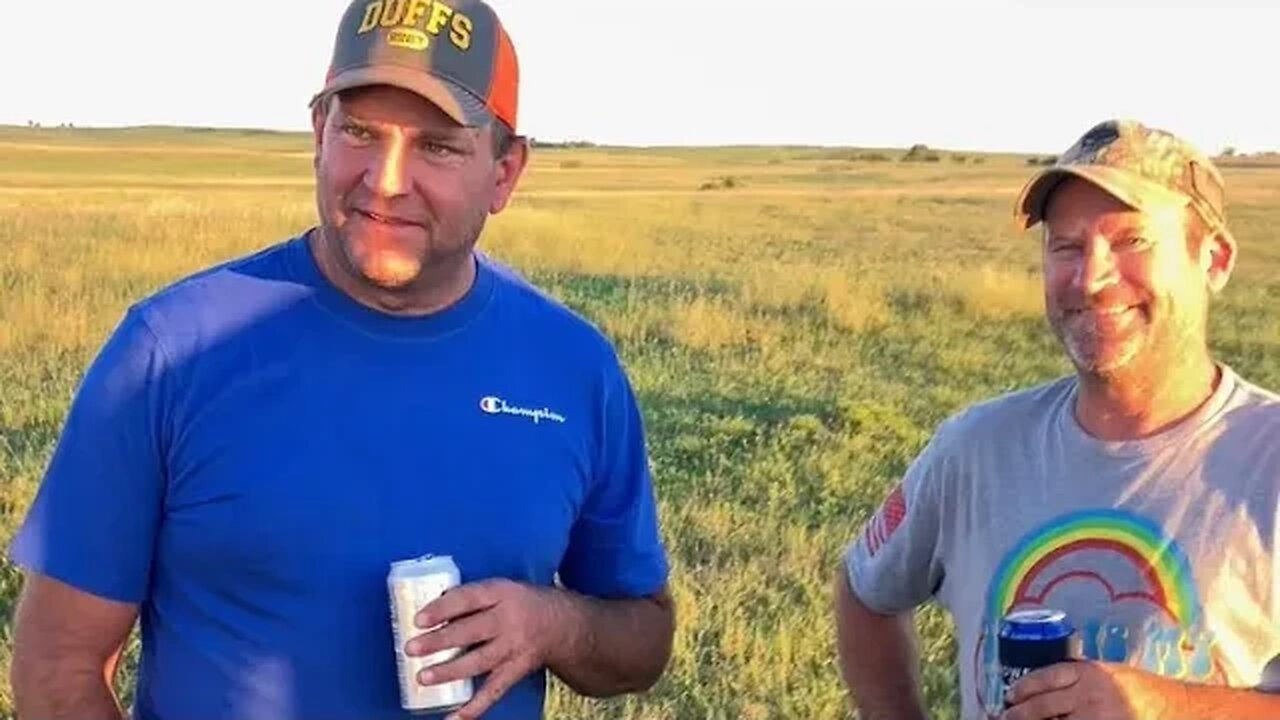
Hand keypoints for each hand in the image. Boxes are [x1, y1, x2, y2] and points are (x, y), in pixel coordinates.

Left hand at [404, 578, 568, 719]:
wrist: (562, 625)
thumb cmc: (519, 604)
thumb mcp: (500, 589)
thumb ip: (471, 598)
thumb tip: (430, 608)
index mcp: (501, 594)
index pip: (468, 599)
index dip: (442, 609)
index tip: (418, 619)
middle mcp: (508, 621)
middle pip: (470, 632)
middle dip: (439, 641)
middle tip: (411, 648)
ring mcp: (514, 648)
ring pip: (479, 662)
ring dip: (450, 671)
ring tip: (424, 677)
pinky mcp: (516, 671)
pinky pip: (493, 691)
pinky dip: (474, 707)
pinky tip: (454, 717)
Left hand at [1001, 661, 1185, 719]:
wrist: (1178, 709)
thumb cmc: (1142, 690)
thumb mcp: (1109, 674)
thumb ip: (1079, 677)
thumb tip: (1042, 687)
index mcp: (1090, 674)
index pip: (1045, 678)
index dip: (1022, 689)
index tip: (1010, 696)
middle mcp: (1090, 695)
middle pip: (1042, 707)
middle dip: (1018, 715)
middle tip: (1006, 718)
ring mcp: (1097, 719)